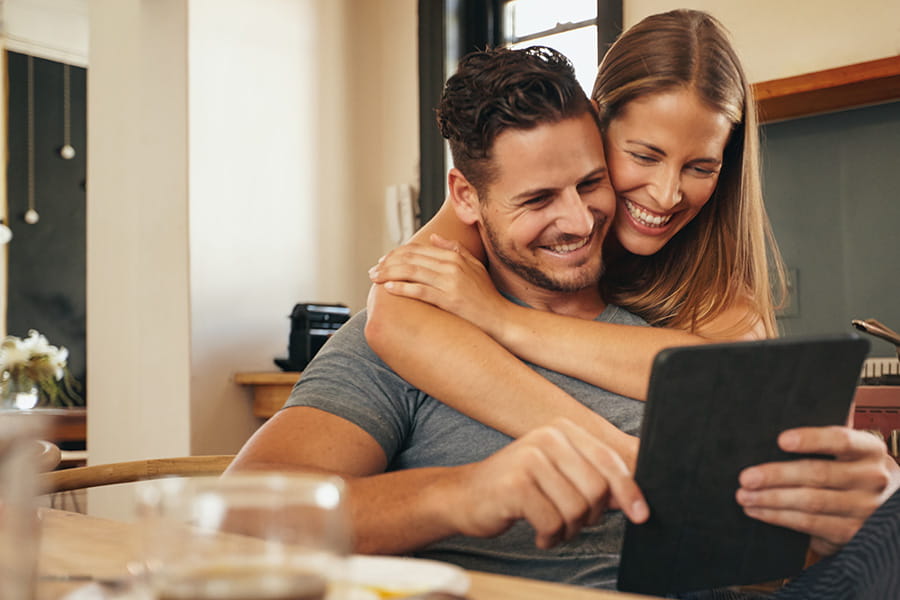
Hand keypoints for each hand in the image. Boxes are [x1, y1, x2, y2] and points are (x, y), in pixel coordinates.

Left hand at [369, 234, 508, 335]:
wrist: (501, 318)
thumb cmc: (487, 296)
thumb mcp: (474, 266)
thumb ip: (454, 249)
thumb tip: (433, 237)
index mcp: (455, 257)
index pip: (418, 250)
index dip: (397, 253)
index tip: (383, 260)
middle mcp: (451, 266)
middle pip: (411, 259)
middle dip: (387, 263)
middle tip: (373, 270)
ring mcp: (450, 283)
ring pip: (412, 272)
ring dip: (389, 274)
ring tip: (375, 278)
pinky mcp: (449, 300)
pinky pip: (420, 291)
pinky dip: (402, 288)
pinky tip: (389, 289)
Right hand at [446, 418, 647, 548]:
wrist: (464, 496)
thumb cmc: (516, 488)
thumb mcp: (557, 473)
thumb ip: (591, 478)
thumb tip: (633, 496)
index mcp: (562, 430)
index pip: (609, 460)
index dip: (630, 491)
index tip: (641, 514)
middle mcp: (547, 437)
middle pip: (597, 488)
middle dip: (589, 516)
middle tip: (570, 522)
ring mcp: (529, 458)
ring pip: (577, 509)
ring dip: (568, 530)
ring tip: (551, 527)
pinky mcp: (515, 484)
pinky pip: (553, 522)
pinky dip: (550, 537)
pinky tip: (539, 534)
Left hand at [736, 426, 899, 555]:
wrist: (884, 506)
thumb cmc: (854, 468)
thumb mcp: (850, 448)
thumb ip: (827, 428)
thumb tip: (799, 399)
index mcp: (869, 449)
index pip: (841, 440)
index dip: (811, 439)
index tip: (781, 440)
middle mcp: (871, 478)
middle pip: (818, 474)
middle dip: (776, 475)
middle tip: (746, 477)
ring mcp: (863, 508)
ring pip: (810, 502)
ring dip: (771, 499)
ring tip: (744, 495)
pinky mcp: (851, 533)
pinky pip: (809, 524)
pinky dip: (778, 517)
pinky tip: (758, 510)